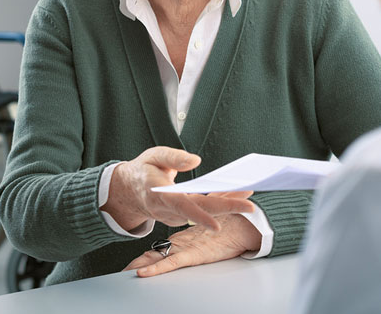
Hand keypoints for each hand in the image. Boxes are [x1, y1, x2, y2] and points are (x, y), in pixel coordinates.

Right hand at [100, 147, 254, 230]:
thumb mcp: (154, 155)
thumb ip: (173, 157)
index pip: (182, 206)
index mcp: (160, 193)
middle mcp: (168, 209)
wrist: (129, 190)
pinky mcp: (181, 216)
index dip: (200, 217)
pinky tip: (235, 196)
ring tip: (248, 194)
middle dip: (226, 209)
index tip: (217, 225)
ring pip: (204, 212)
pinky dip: (219, 204)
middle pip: (200, 212)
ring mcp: (174, 216)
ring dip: (227, 205)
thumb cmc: (144, 169)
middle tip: (250, 206)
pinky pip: (203, 212)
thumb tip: (195, 160)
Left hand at [123, 211, 261, 276]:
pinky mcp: (192, 254)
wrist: (244, 225)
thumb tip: (210, 225)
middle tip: (124, 270)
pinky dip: (154, 269)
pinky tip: (142, 273)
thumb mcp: (218, 223)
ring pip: (158, 258)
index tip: (136, 263)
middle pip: (157, 252)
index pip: (165, 246)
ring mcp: (186, 247)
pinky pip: (169, 264)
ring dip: (141, 266)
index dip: (150, 254)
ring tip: (125, 273)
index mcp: (188, 236)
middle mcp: (183, 242)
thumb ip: (211, 224)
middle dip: (140, 262)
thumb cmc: (233, 224)